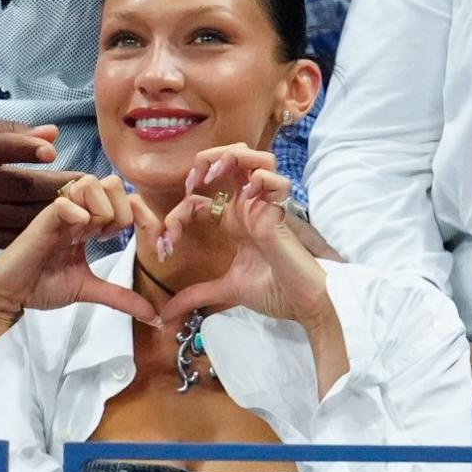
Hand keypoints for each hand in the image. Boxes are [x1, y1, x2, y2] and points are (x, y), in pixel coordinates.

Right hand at [0, 116, 79, 246]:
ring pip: (21, 216)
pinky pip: (11, 237)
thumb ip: (9, 131)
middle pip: (20, 187)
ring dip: (56, 213)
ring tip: (85, 205)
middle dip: (60, 187)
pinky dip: (37, 233)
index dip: (23, 149)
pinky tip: (61, 228)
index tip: (50, 152)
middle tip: (92, 184)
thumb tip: (53, 135)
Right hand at [0, 174, 157, 367]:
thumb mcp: (90, 290)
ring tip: (91, 236)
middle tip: (109, 238)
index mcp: (89, 222)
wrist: (10, 295)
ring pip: (91, 184)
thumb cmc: (42, 285)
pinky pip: (65, 202)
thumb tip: (153, 316)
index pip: (124, 199)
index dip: (139, 215)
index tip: (138, 243)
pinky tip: (76, 237)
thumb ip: (121, 297)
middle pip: (112, 183)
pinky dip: (77, 215)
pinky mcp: (42, 221)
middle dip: (120, 210)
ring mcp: (59, 213)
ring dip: (101, 210)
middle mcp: (76, 212)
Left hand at [144, 145, 333, 328]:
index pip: (199, 200)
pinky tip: (246, 193)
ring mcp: (266, 207)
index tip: (168, 243)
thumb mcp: (227, 291)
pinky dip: (260, 178)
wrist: (303, 305)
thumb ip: (197, 296)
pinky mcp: (280, 214)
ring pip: (256, 158)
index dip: (178, 214)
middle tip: (193, 182)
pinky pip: (276, 180)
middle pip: (231, 158)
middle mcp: (249, 208)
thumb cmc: (276, 292)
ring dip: (232, 157)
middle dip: (206, 160)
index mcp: (235, 221)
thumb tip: (168, 314)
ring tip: (215, 173)